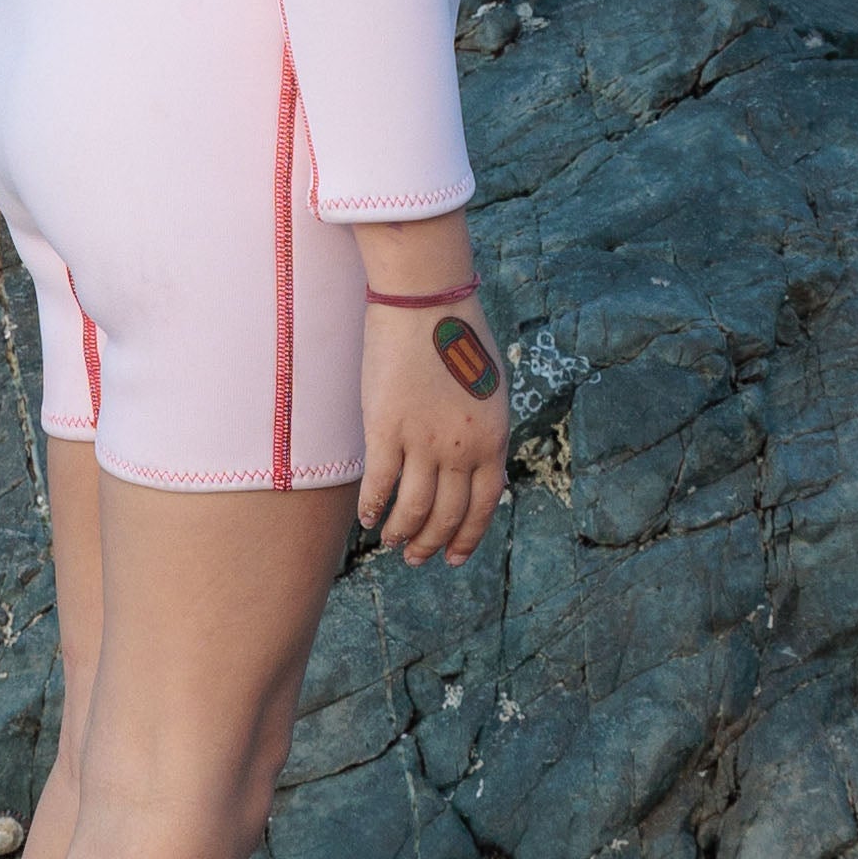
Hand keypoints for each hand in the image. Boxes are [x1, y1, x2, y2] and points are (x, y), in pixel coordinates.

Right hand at [355, 226, 508, 565]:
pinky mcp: (386, 428)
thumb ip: (484, 431)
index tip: (454, 557)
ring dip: (401, 534)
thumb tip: (477, 467)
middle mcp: (463, 447)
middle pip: (448, 515)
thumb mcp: (488, 390)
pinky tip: (364, 518)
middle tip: (416, 558)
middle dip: (432, 544)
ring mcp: (424, 440)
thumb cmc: (457, 335)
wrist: (426, 300)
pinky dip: (372, 507)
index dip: (467, 537)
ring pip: (414, 509)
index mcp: (493, 437)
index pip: (484, 505)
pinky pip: (380, 483)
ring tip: (389, 544)